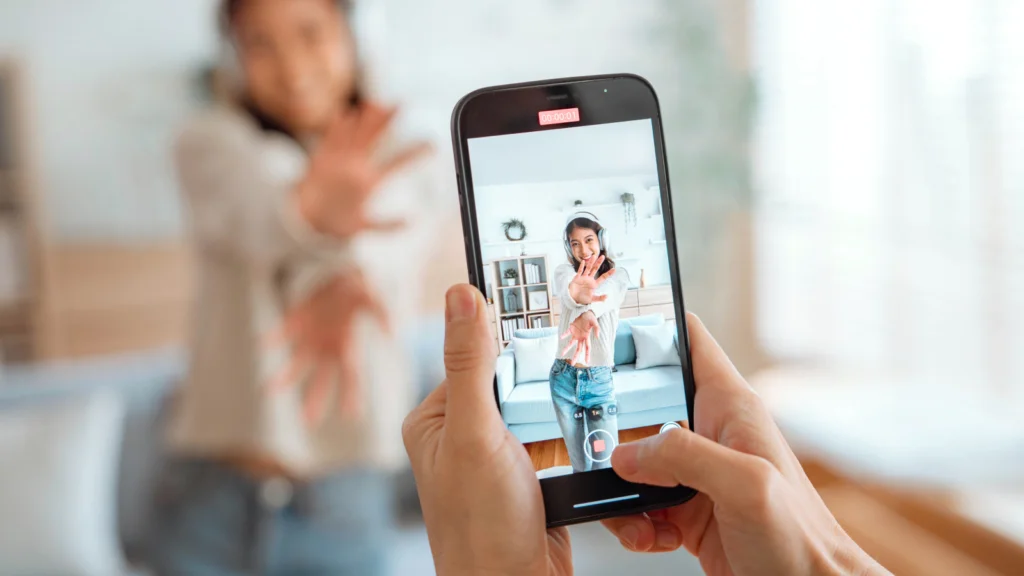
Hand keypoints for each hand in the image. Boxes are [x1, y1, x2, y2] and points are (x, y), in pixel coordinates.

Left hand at [266, 269, 387, 424]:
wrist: (341, 272)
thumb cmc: (361, 287)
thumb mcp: (373, 298)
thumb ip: (382, 315)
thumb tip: (393, 335)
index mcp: (349, 345)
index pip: (352, 376)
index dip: (352, 395)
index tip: (352, 416)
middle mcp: (329, 347)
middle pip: (322, 379)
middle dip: (315, 399)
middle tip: (308, 422)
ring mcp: (311, 337)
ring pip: (297, 363)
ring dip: (284, 377)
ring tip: (267, 391)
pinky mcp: (297, 322)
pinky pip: (283, 334)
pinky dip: (274, 338)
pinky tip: (262, 344)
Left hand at [297, 102, 431, 238]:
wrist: (302, 220)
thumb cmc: (333, 224)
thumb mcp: (363, 227)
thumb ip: (388, 224)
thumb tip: (410, 222)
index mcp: (369, 183)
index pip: (399, 163)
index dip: (417, 152)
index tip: (431, 144)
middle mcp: (355, 168)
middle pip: (375, 137)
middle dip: (388, 120)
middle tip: (400, 104)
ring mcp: (338, 160)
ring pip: (354, 132)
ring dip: (365, 116)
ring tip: (376, 103)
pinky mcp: (322, 157)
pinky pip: (331, 136)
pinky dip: (339, 123)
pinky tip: (346, 112)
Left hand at [403, 285, 571, 575]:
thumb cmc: (480, 529)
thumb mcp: (474, 434)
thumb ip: (470, 364)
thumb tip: (460, 295)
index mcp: (434, 419)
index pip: (474, 355)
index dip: (508, 337)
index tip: (542, 307)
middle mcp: (461, 435)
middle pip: (511, 379)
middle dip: (541, 378)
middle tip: (570, 363)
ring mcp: (496, 456)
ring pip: (538, 407)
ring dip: (560, 409)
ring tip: (574, 412)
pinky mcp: (528, 474)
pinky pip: (555, 436)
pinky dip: (572, 436)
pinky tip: (579, 441)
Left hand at [561, 311, 598, 365]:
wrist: (586, 312)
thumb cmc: (591, 317)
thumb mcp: (595, 322)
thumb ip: (597, 329)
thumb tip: (597, 336)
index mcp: (587, 337)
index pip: (587, 348)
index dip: (587, 355)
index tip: (587, 362)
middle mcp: (581, 337)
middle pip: (578, 349)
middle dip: (576, 356)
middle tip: (572, 364)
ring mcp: (576, 334)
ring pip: (571, 343)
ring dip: (566, 348)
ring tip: (562, 353)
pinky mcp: (571, 329)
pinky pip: (567, 333)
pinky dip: (564, 335)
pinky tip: (561, 337)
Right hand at [567, 255, 614, 304]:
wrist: (573, 299)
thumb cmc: (582, 299)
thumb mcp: (592, 299)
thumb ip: (599, 298)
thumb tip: (607, 296)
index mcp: (594, 284)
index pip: (603, 277)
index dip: (608, 274)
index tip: (614, 269)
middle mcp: (590, 279)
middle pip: (595, 269)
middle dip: (599, 263)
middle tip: (603, 256)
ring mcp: (583, 278)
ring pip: (588, 268)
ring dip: (591, 262)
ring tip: (594, 256)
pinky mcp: (577, 278)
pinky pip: (580, 271)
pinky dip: (582, 266)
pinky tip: (584, 261)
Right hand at [600, 314, 889, 575]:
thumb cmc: (803, 542)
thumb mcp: (745, 486)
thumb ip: (685, 456)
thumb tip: (629, 453)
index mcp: (732, 408)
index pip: (689, 341)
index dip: (650, 327)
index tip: (609, 330)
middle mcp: (712, 434)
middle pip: (644, 406)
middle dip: (616, 429)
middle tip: (602, 452)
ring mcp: (699, 474)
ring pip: (635, 462)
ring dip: (622, 490)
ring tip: (636, 515)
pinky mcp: (689, 512)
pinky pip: (642, 505)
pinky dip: (635, 523)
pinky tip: (652, 536)